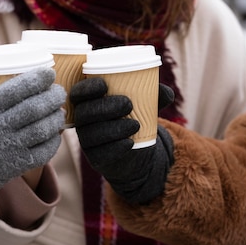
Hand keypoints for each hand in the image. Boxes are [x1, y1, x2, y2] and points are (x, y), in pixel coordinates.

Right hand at [0, 67, 65, 220]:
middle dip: (53, 97)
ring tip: (59, 113)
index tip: (49, 73)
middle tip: (60, 92)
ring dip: (56, 119)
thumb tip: (4, 73)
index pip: (16, 89)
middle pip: (34, 108)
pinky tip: (55, 134)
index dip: (37, 78)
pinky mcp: (15, 167)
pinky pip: (44, 152)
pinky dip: (54, 141)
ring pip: (43, 129)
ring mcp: (7, 148)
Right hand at [69, 77, 174, 203]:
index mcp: (89, 102)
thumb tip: (167, 93)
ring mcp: (88, 142)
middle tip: (128, 104)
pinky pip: (100, 154)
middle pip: (84, 113)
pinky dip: (116, 147)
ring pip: (91, 134)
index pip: (78, 93)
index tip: (104, 85)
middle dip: (105, 107)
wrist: (135, 149)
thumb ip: (155, 95)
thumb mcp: (144, 104)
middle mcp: (83, 122)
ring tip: (136, 125)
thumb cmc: (134, 116)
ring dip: (113, 128)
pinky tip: (130, 143)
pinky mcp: (96, 159)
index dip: (87, 88)